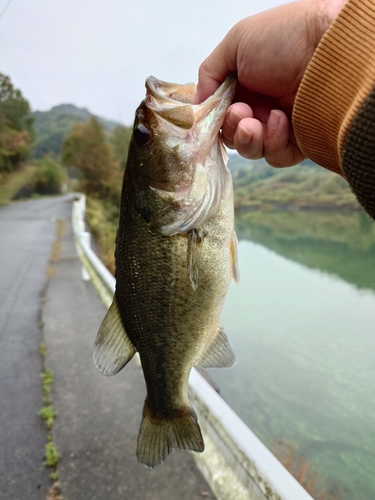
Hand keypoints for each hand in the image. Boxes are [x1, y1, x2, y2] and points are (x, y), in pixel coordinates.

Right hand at [195, 0, 346, 166]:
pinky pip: (275, 157)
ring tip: (254, 122)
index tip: (209, 117)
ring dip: (247, 139)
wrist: (329, 47)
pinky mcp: (298, 142)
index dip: (212, 120)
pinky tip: (280, 120)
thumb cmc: (285, 38)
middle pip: (232, 136)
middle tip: (240, 114)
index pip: (219, 114)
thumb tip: (197, 104)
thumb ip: (209, 72)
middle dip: (230, 129)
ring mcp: (279, 126)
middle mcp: (260, 106)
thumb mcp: (236, 42)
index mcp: (244, 85)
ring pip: (251, 150)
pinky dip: (272, 143)